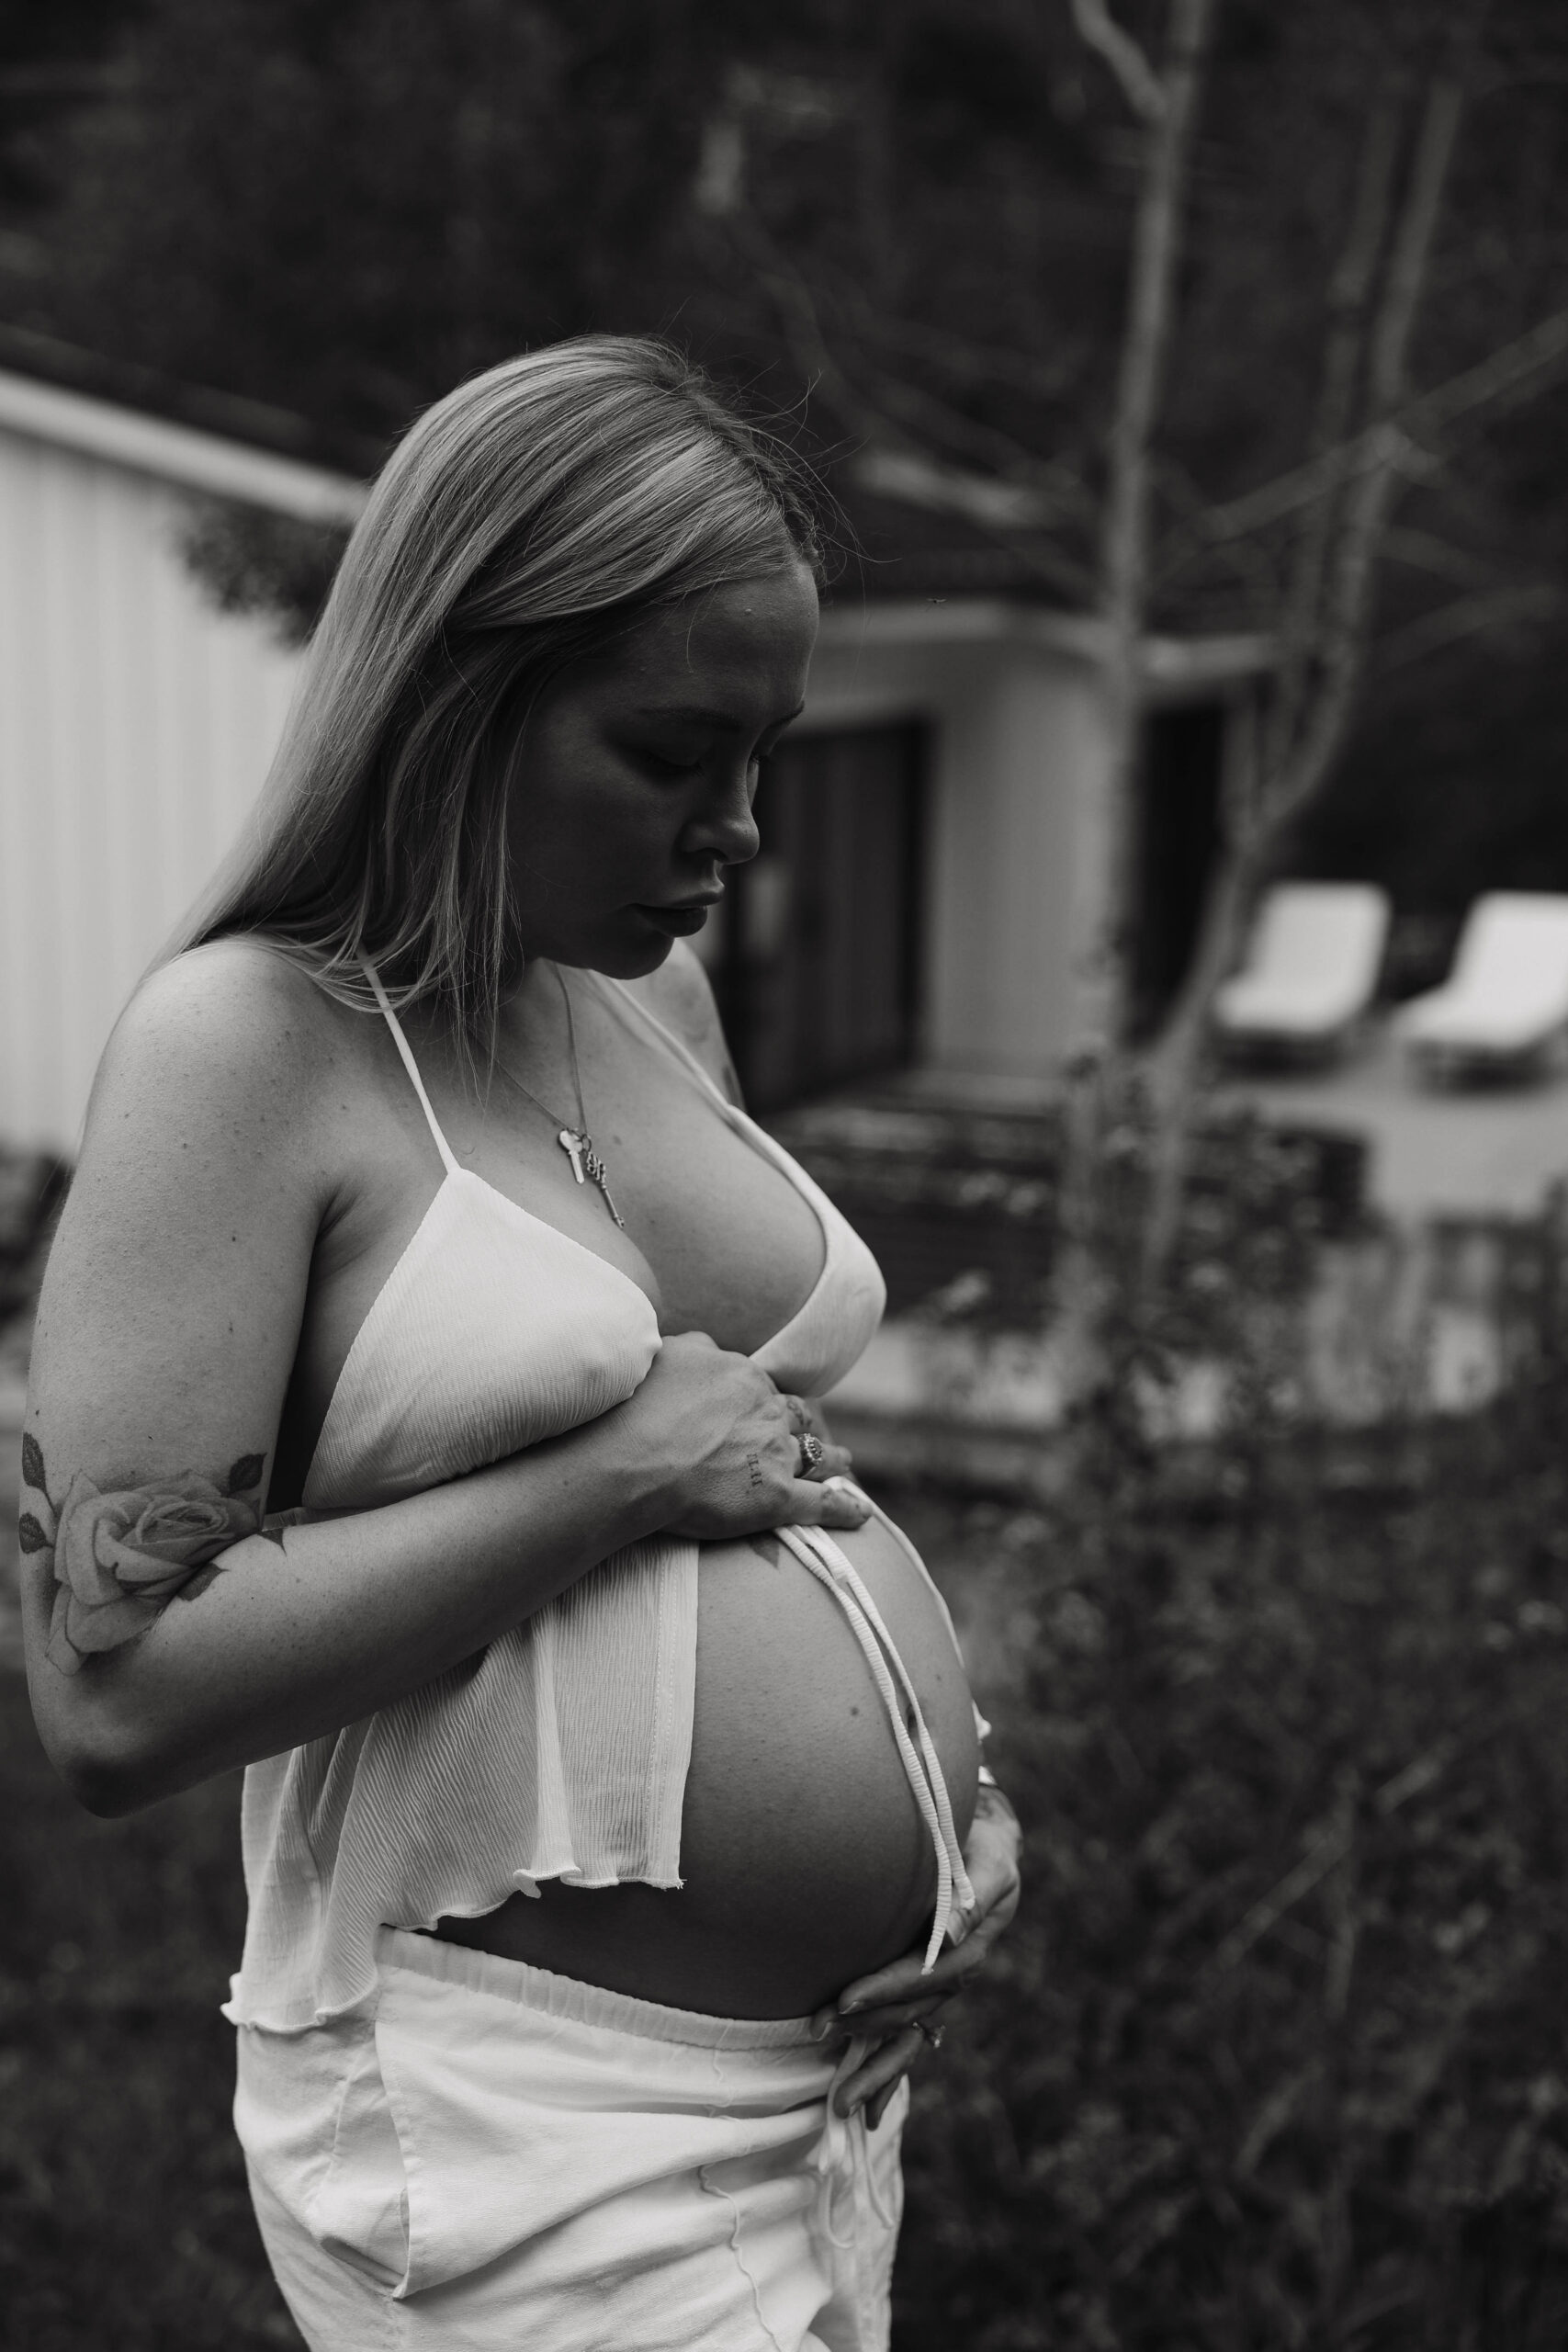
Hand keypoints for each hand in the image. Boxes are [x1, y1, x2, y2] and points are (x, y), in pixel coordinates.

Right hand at [619, 1332, 872, 1541]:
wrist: (633, 1460)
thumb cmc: (637, 1408)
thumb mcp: (667, 1353)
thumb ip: (695, 1347)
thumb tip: (712, 1345)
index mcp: (743, 1376)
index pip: (763, 1386)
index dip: (764, 1400)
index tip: (761, 1409)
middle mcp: (767, 1411)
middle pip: (797, 1415)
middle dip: (805, 1423)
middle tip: (811, 1431)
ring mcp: (777, 1454)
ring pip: (817, 1453)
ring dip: (833, 1458)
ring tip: (845, 1462)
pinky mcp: (778, 1497)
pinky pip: (823, 1503)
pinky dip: (846, 1509)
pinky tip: (861, 1514)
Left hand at [812, 1780, 1022, 2123]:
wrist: (988, 1852)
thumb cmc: (984, 1851)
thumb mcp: (989, 1868)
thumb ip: (972, 1899)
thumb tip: (955, 1935)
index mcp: (968, 1952)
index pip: (923, 1976)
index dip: (886, 1990)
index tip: (845, 2001)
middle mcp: (952, 1980)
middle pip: (909, 2015)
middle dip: (863, 2030)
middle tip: (815, 2034)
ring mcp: (937, 1993)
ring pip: (905, 2038)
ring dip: (873, 2069)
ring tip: (840, 2103)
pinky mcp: (922, 1994)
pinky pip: (905, 2039)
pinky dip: (886, 2073)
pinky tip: (866, 2110)